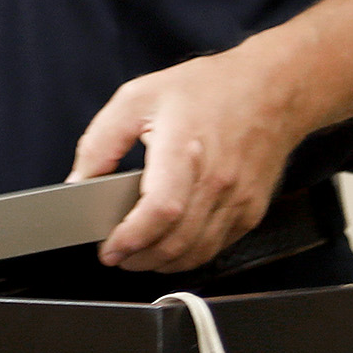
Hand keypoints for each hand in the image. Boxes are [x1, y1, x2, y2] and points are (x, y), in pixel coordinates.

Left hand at [67, 42, 314, 272]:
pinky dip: (190, 256)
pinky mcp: (252, 209)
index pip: (160, 210)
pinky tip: (168, 248)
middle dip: (138, 258)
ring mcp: (239, 199)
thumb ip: (101, 142)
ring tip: (135, 256)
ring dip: (162, 263)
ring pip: (198, 251)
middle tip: (114, 256)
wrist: (273, 89)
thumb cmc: (208, 89)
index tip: (108, 248)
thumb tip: (80, 180)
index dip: (131, 237)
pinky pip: (218, 246)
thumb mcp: (136, 98)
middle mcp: (218, 180)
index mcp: (185, 149)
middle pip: (177, 240)